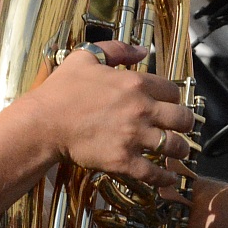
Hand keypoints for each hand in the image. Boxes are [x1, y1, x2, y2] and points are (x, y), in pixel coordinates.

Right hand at [18, 41, 193, 189]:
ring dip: (179, 150)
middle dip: (185, 124)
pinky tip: (168, 177)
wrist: (43, 123)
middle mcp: (140, 109)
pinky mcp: (124, 160)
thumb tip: (143, 50)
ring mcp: (134, 137)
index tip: (169, 104)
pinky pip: (155, 172)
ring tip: (177, 153)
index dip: (173, 98)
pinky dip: (165, 177)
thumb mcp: (86, 57)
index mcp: (135, 83)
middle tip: (180, 128)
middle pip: (182, 119)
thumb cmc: (61, 91)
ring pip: (174, 146)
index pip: (173, 91)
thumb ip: (118, 50)